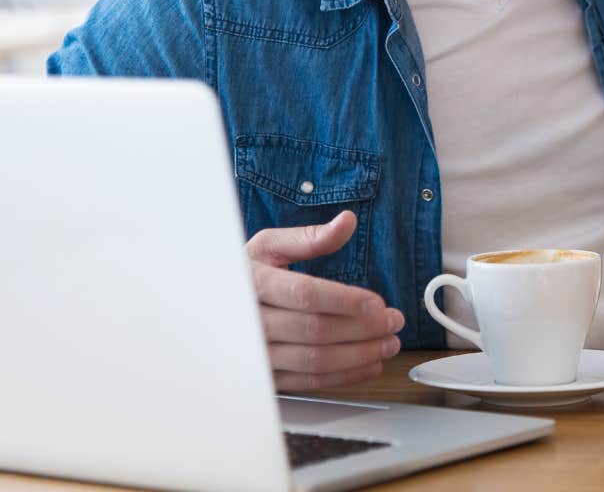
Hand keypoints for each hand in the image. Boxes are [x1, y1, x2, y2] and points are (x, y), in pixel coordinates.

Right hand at [246, 210, 404, 389]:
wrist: (208, 306)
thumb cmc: (244, 274)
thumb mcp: (268, 247)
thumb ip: (309, 237)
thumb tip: (346, 222)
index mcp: (254, 283)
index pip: (304, 294)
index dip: (344, 300)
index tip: (378, 304)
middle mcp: (251, 321)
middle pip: (315, 329)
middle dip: (363, 328)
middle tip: (395, 322)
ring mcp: (256, 352)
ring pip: (314, 359)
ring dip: (359, 354)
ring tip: (389, 343)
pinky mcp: (265, 375)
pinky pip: (308, 380)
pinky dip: (344, 375)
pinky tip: (369, 364)